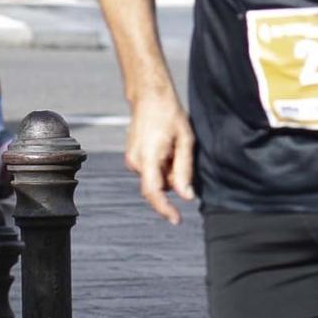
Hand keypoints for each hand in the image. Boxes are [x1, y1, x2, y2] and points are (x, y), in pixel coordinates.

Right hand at [124, 92, 195, 223]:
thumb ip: (185, 170)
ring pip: (155, 178)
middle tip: (182, 156)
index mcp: (148, 158)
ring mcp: (131, 159)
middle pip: (158, 185)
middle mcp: (135, 161)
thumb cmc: (170, 115)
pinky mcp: (132, 156)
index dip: (165, 209)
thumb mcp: (185, 141)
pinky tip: (166, 147)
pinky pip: (150, 170)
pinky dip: (161, 165)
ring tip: (174, 147)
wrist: (150, 97)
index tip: (176, 220)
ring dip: (167, 171)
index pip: (154, 192)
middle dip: (173, 179)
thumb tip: (186, 196)